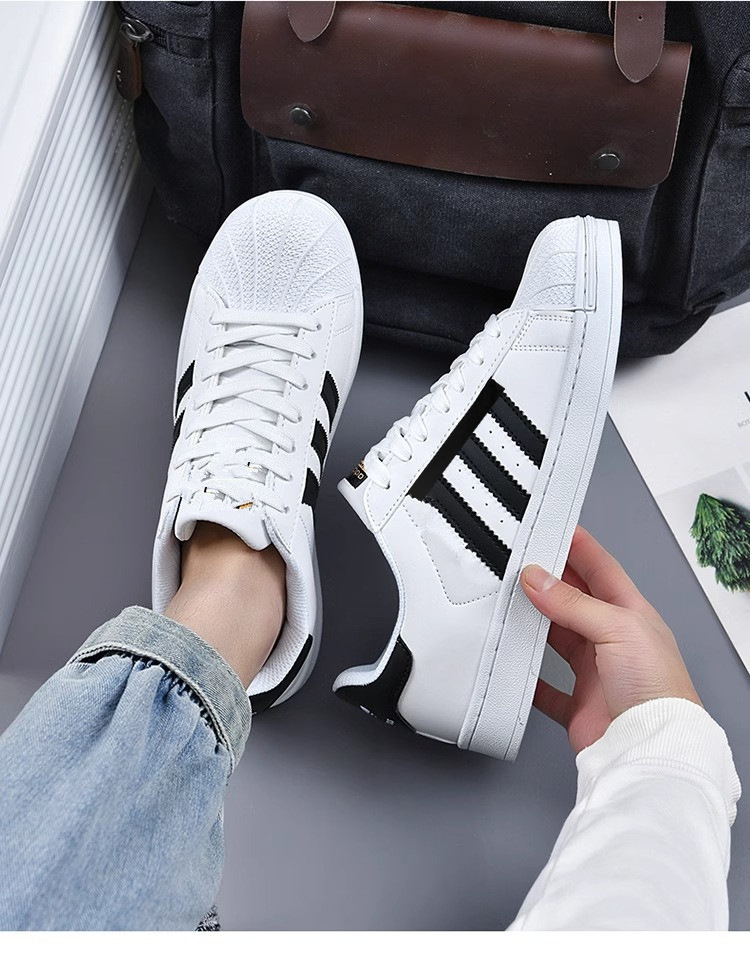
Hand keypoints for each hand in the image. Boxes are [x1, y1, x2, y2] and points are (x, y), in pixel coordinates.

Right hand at [520, 526, 701, 753]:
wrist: (650, 745)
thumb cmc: (656, 688)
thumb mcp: (617, 629)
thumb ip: (573, 604)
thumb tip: (538, 578)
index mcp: (631, 616)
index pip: (602, 570)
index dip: (580, 547)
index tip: (555, 529)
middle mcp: (613, 641)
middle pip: (574, 602)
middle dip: (549, 582)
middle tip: (520, 564)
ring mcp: (595, 673)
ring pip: (556, 639)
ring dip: (534, 624)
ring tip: (510, 605)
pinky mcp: (578, 704)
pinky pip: (545, 688)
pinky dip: (528, 678)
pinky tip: (514, 665)